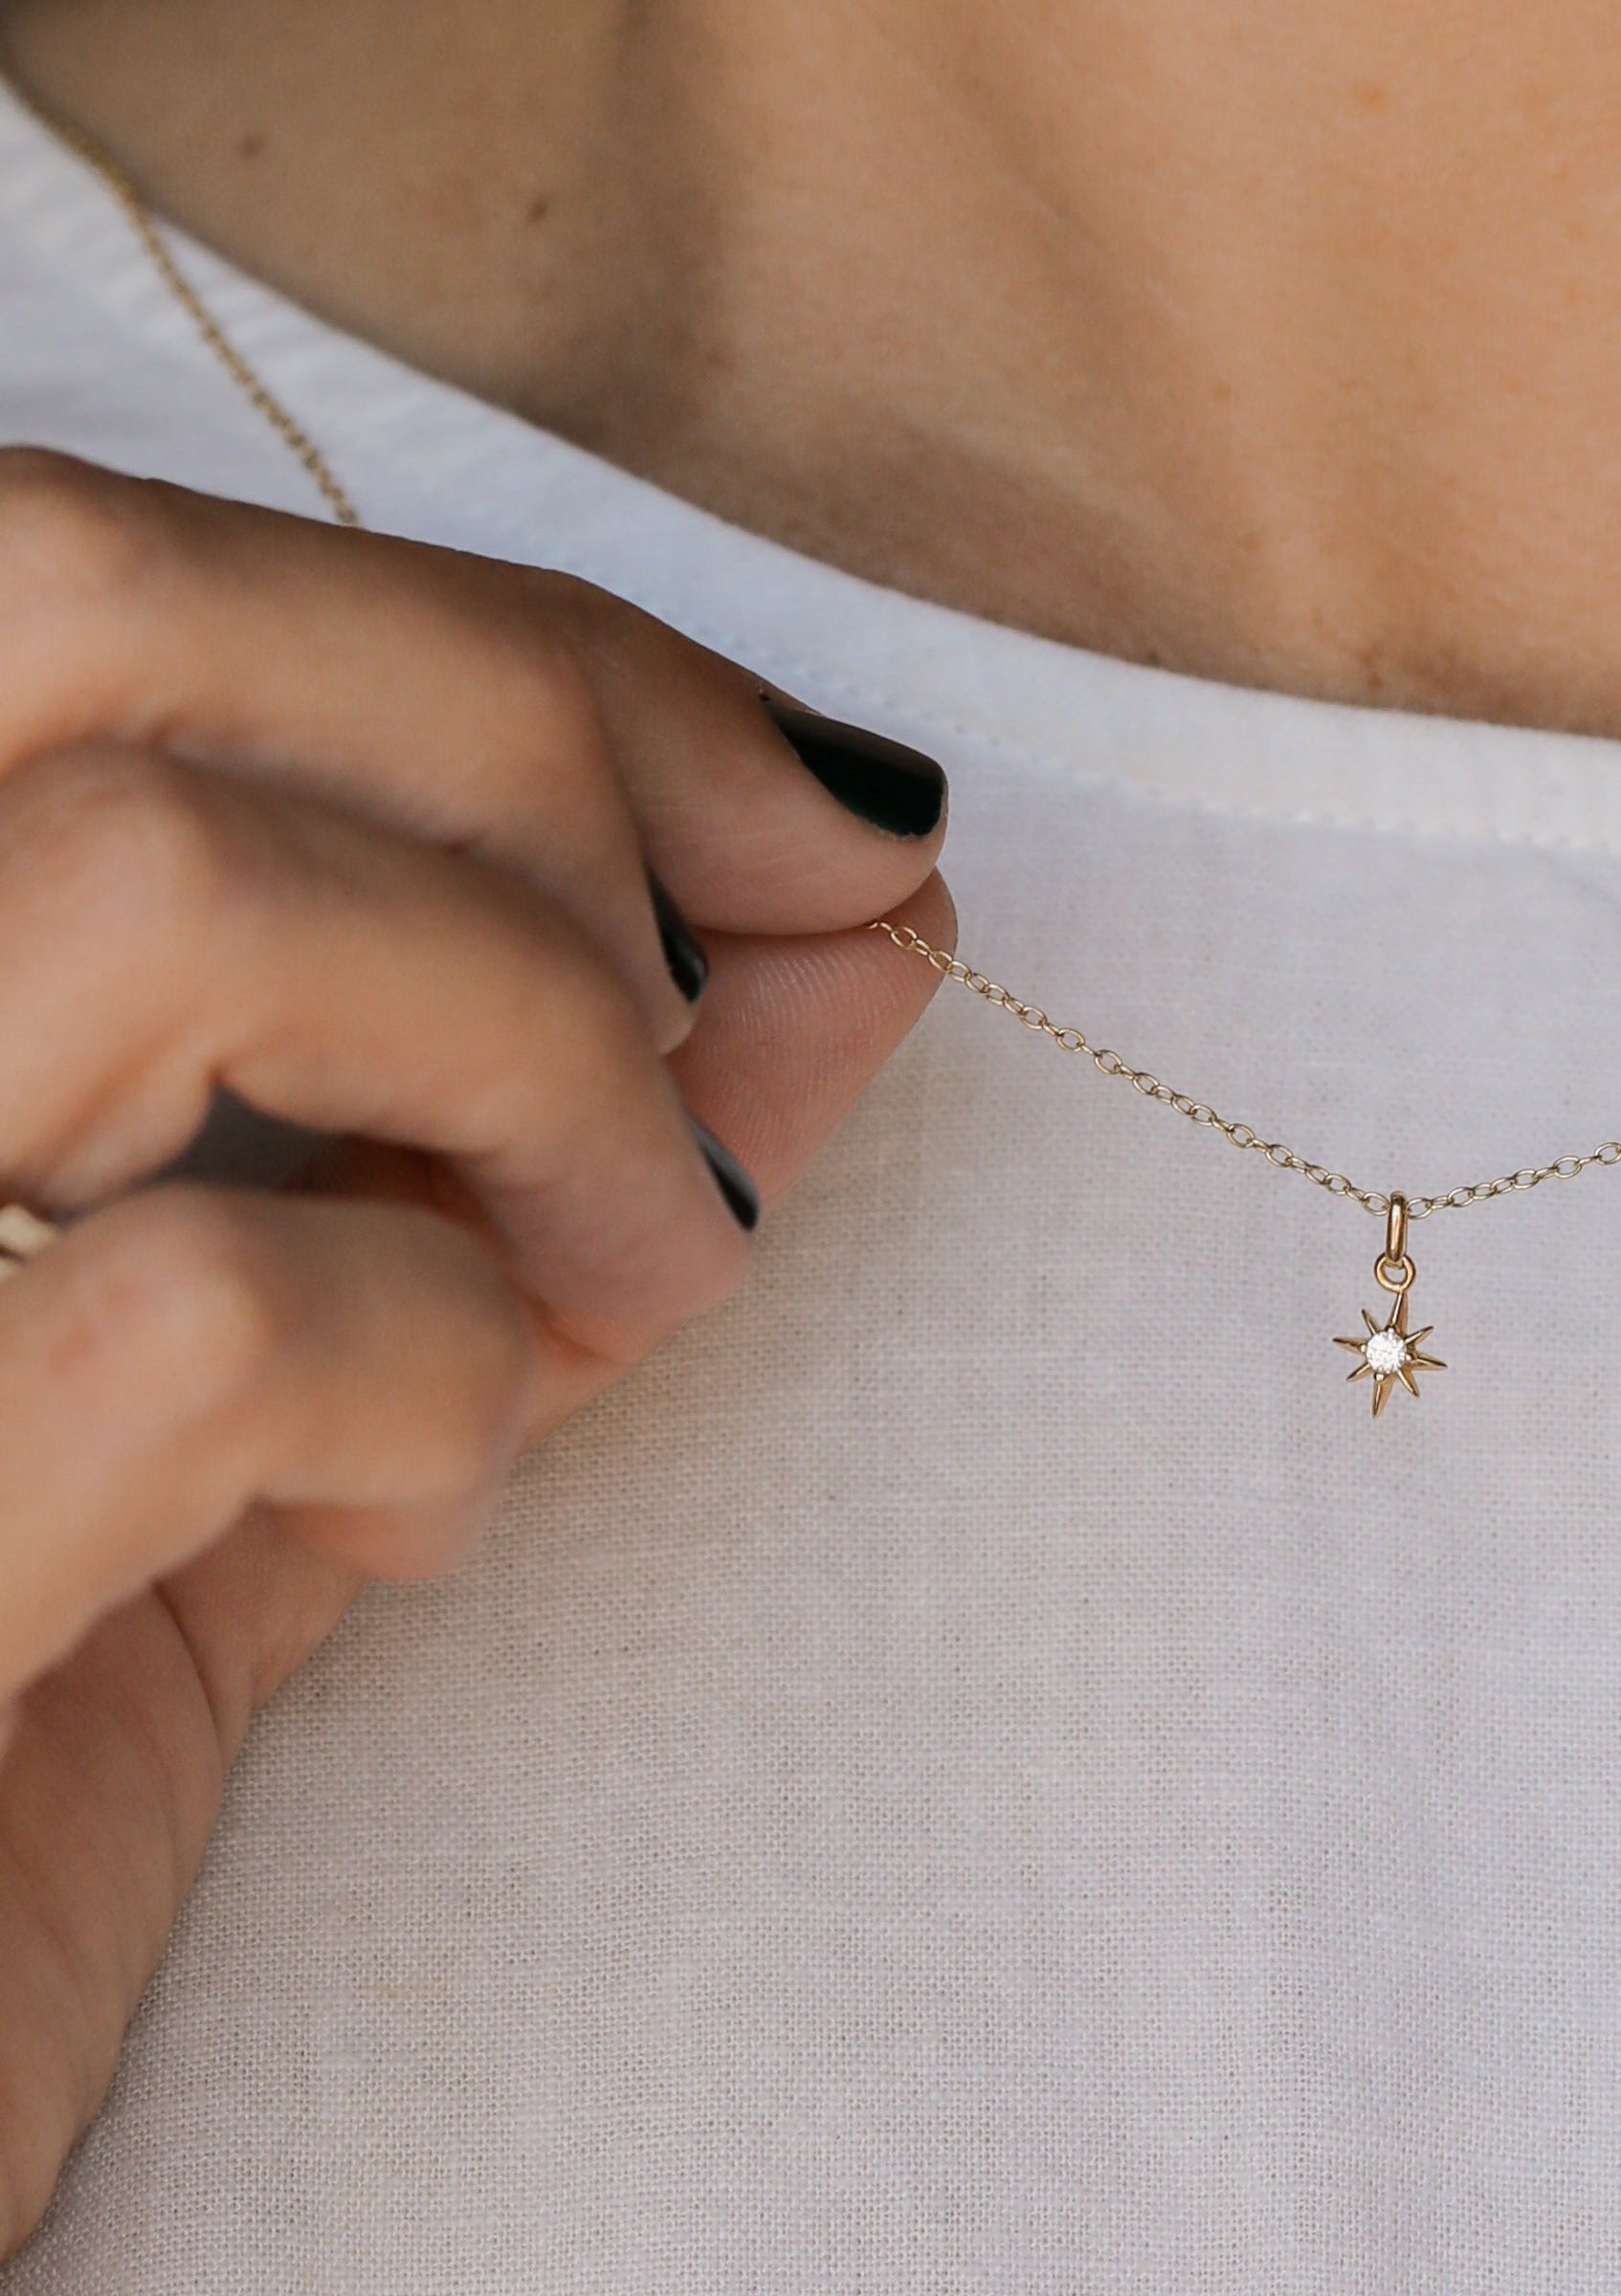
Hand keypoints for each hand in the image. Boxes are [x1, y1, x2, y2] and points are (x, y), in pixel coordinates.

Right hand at [0, 451, 951, 2252]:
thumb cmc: (12, 1725)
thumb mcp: (261, 1379)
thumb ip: (506, 1129)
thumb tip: (860, 900)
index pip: (75, 570)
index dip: (501, 640)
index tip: (810, 810)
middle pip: (88, 598)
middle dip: (544, 736)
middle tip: (771, 947)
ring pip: (158, 889)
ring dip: (526, 1057)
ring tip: (623, 1275)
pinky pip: (196, 1315)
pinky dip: (426, 1373)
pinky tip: (414, 1511)